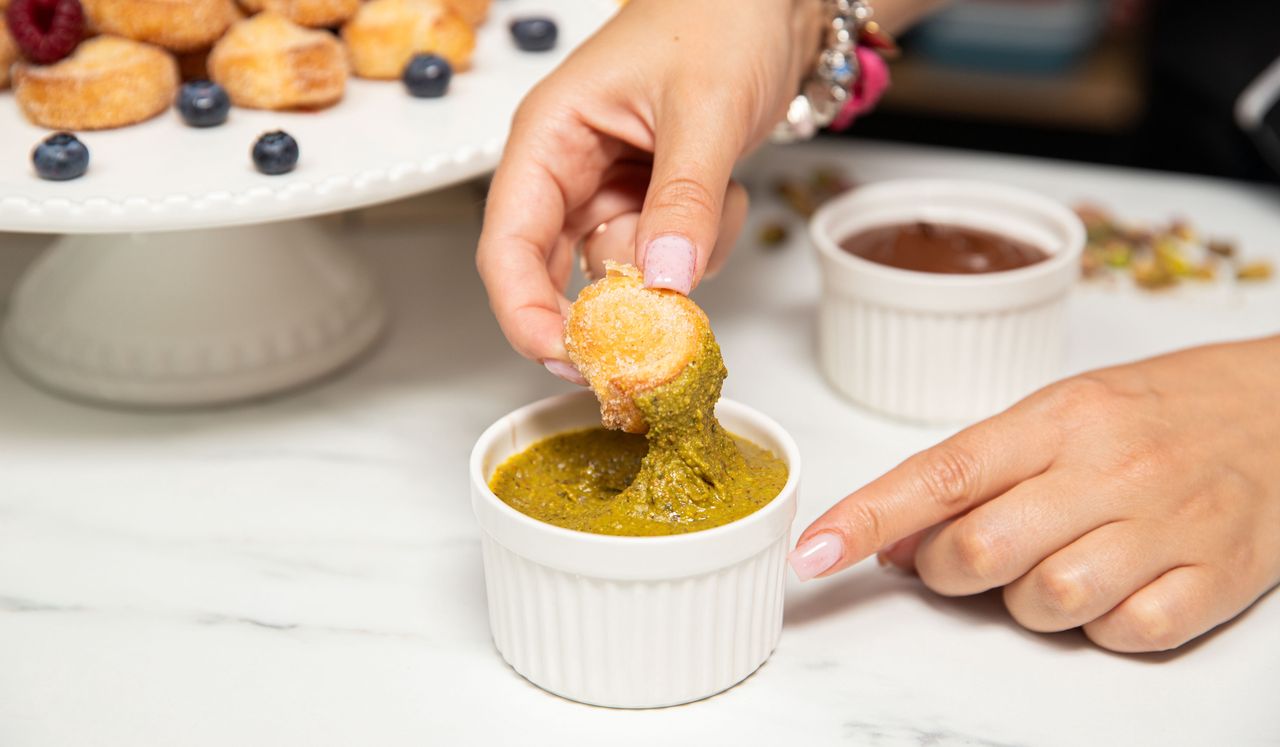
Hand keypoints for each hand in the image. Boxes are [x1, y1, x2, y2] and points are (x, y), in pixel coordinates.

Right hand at [475, 0, 822, 379]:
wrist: (770, 4)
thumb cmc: (719, 19)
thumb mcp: (705, 108)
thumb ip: (684, 198)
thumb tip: (666, 281)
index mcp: (549, 137)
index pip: (507, 244)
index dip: (525, 312)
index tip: (566, 357)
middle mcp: (568, 172)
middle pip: (554, 275)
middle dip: (610, 304)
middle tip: (657, 328)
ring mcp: (609, 193)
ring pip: (622, 276)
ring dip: (677, 263)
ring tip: (720, 194)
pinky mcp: (648, 207)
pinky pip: (666, 264)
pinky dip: (703, 247)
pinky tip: (726, 193)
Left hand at [789, 336, 1279, 652]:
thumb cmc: (1157, 410)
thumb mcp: (1061, 413)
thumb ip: (977, 473)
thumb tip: (892, 539)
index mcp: (1059, 418)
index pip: (941, 472)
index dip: (866, 518)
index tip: (812, 555)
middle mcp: (1109, 468)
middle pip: (980, 551)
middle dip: (944, 571)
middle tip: (958, 558)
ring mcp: (1165, 525)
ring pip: (1046, 602)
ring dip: (1022, 603)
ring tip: (1048, 565)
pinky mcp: (1216, 576)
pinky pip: (1124, 634)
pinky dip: (1100, 626)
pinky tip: (1110, 589)